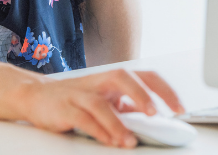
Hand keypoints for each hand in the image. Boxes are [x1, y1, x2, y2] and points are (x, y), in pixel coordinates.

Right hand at [17, 69, 184, 147]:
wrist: (37, 95)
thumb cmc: (77, 98)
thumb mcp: (106, 99)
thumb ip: (127, 106)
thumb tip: (154, 117)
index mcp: (113, 79)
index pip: (144, 76)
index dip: (164, 90)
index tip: (179, 108)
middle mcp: (99, 82)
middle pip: (123, 77)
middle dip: (142, 94)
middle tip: (155, 115)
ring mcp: (80, 93)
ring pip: (101, 103)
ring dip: (117, 123)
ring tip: (129, 141)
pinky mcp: (64, 108)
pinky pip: (82, 118)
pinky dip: (97, 130)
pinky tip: (108, 141)